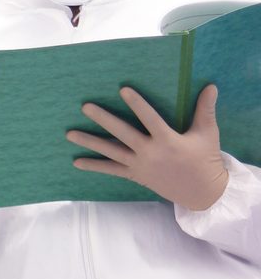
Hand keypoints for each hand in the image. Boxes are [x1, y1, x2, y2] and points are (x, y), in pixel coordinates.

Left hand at [67, 84, 229, 211]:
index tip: (122, 89)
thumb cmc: (205, 159)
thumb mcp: (207, 133)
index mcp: (167, 139)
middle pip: (122, 133)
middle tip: (85, 106)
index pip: (149, 117)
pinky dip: (94, 166)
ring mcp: (139, 165)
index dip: (136, 103)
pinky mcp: (135, 175)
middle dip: (103, 119)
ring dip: (89, 142)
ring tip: (69, 134)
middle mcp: (149, 152)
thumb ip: (205, 109)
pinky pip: (111, 170)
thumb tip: (211, 86)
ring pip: (110, 151)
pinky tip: (76, 162)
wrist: (201, 192)